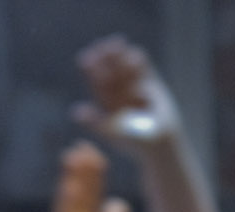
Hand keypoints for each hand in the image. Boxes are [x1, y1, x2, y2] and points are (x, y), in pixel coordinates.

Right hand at [43, 143, 130, 211]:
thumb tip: (119, 204)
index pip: (88, 196)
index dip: (92, 175)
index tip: (95, 153)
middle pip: (76, 194)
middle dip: (79, 171)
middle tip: (82, 145)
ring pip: (68, 204)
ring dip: (70, 180)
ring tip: (73, 158)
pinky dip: (65, 205)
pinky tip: (69, 187)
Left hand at [72, 35, 181, 155]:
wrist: (159, 144)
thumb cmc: (134, 143)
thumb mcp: (112, 132)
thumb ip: (95, 120)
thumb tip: (75, 111)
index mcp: (107, 103)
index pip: (97, 83)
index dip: (92, 70)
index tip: (86, 58)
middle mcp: (120, 93)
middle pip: (111, 71)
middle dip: (106, 58)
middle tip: (102, 44)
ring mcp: (135, 88)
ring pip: (126, 68)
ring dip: (121, 56)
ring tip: (117, 43)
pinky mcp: (152, 85)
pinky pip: (144, 70)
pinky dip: (140, 62)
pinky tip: (135, 53)